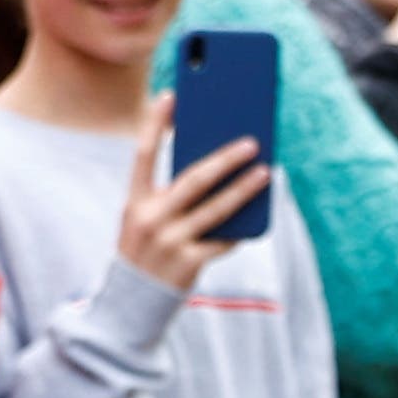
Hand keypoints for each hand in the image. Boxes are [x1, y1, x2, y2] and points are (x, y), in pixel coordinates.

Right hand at [113, 101, 270, 290]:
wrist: (131, 302)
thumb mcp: (146, 218)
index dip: (155, 123)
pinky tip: (258, 212)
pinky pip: (223, 239)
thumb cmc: (147, 249)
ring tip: (266, 172)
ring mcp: (170, 242)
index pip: (144, 153)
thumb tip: (217, 165)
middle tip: (251, 142)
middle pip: (194, 179)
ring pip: (217, 208)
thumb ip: (171, 194)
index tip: (170, 94)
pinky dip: (240, 226)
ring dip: (245, 189)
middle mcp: (150, 218)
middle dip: (225, 159)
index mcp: (135, 201)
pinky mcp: (188, 263)